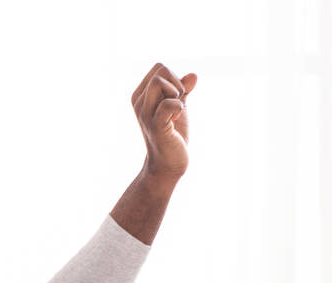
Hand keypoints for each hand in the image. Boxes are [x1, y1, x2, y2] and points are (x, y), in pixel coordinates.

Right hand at [131, 64, 195, 184]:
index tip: (175, 98)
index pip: (159, 67)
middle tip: (177, 105)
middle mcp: (138, 103)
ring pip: (159, 81)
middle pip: (161, 70)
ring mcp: (144, 114)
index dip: (174, 77)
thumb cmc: (172, 136)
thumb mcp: (178, 107)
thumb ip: (183, 90)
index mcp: (140, 96)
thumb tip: (193, 75)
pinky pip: (169, 103)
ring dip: (176, 93)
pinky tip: (176, 120)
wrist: (168, 164)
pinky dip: (179, 107)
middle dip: (176, 82)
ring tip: (176, 112)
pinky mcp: (155, 126)